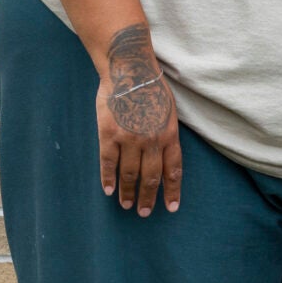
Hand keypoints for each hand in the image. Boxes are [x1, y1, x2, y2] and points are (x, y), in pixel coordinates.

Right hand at [96, 22, 180, 216]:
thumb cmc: (151, 89)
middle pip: (151, 177)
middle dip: (149, 198)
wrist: (129, 70)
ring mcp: (129, 138)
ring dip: (129, 192)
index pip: (173, 170)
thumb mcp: (170, 112)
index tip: (171, 208)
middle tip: (145, 212)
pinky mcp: (109, 134)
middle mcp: (151, 140)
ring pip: (129, 174)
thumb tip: (167, 159)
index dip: (172, 191)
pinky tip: (108, 190)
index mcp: (169, 135)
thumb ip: (168, 135)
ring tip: (127, 205)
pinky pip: (108, 162)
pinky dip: (108, 179)